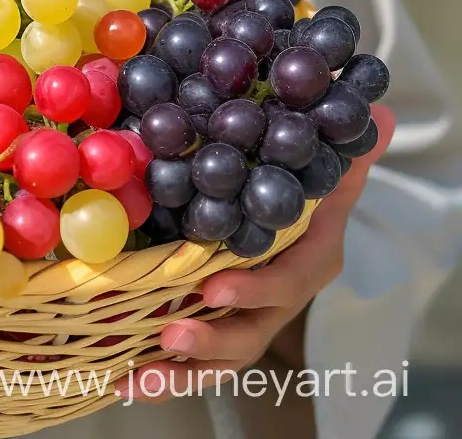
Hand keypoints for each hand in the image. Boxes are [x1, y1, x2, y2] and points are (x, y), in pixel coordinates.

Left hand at [120, 102, 394, 400]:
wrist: (299, 198)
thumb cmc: (303, 177)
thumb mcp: (322, 164)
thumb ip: (343, 149)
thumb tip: (377, 115)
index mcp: (305, 261)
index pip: (285, 282)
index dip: (252, 289)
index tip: (213, 287)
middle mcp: (278, 296)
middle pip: (252, 331)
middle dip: (212, 339)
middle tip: (170, 334)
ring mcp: (249, 314)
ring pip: (223, 356)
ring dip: (182, 371)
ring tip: (138, 376)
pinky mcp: (219, 321)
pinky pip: (197, 359)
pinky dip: (163, 374)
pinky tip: (121, 383)